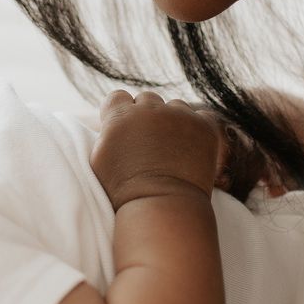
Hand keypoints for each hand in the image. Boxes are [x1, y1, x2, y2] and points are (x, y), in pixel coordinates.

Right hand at [89, 90, 231, 209]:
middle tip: (150, 143)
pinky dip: (196, 128)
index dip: (121, 112)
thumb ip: (106, 133)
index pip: (117, 97)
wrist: (162, 206)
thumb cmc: (124, 190)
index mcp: (120, 114)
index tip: (126, 129)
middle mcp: (149, 108)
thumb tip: (110, 122)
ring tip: (172, 148)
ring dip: (172, 121)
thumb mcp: (100, 159)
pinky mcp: (203, 126)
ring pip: (175, 106)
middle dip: (147, 116)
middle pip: (147, 100)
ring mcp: (179, 115)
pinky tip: (190, 148)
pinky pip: (200, 117)